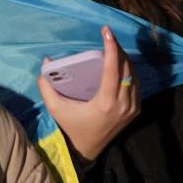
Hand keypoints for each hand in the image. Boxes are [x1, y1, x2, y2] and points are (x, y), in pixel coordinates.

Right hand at [37, 26, 139, 162]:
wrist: (87, 150)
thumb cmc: (71, 126)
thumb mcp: (56, 108)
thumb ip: (47, 86)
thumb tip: (46, 61)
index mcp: (105, 103)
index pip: (113, 69)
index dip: (112, 48)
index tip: (106, 31)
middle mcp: (123, 105)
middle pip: (127, 68)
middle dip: (118, 49)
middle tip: (108, 36)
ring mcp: (131, 108)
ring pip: (134, 75)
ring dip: (125, 58)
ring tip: (113, 47)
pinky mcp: (135, 111)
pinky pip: (136, 84)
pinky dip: (129, 71)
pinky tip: (120, 64)